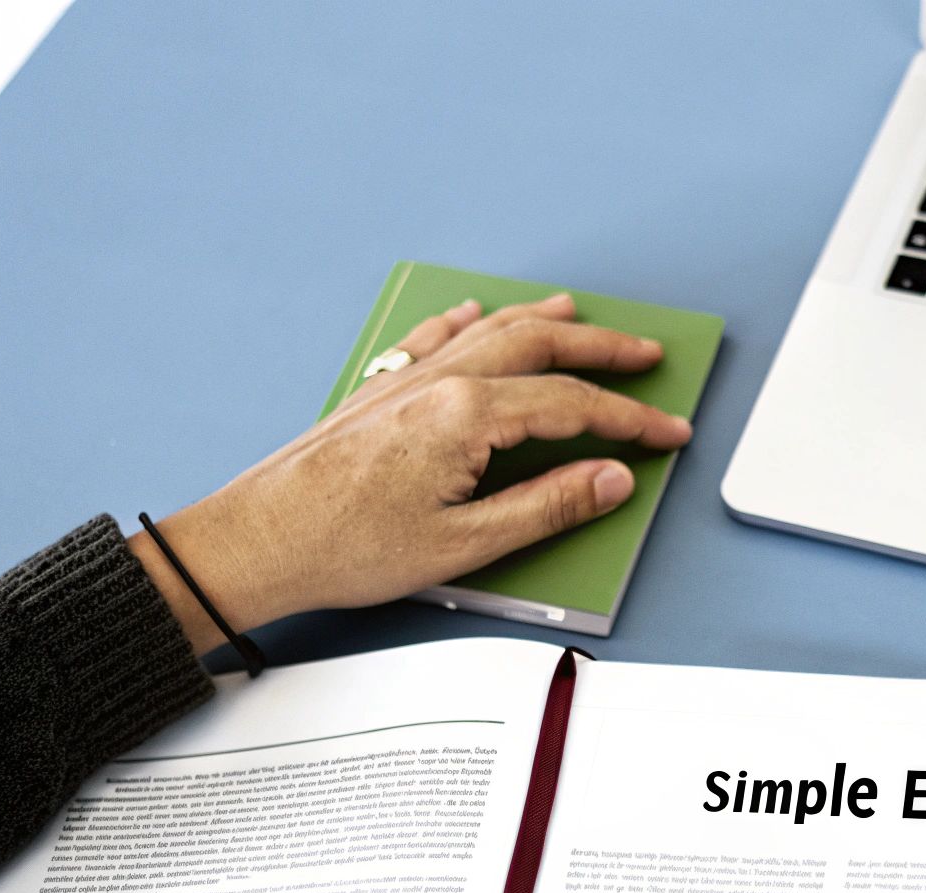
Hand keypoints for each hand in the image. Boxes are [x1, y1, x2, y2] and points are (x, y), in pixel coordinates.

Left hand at [129, 293, 692, 653]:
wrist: (257, 542)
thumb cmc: (347, 548)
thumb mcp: (465, 544)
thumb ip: (548, 507)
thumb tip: (611, 479)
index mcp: (468, 415)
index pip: (573, 402)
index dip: (631, 419)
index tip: (668, 432)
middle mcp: (440, 382)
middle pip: (540, 345)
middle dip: (602, 348)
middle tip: (647, 356)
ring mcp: (406, 380)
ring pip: (490, 331)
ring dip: (543, 321)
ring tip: (578, 314)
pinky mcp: (377, 392)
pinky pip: (433, 337)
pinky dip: (466, 320)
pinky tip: (476, 312)